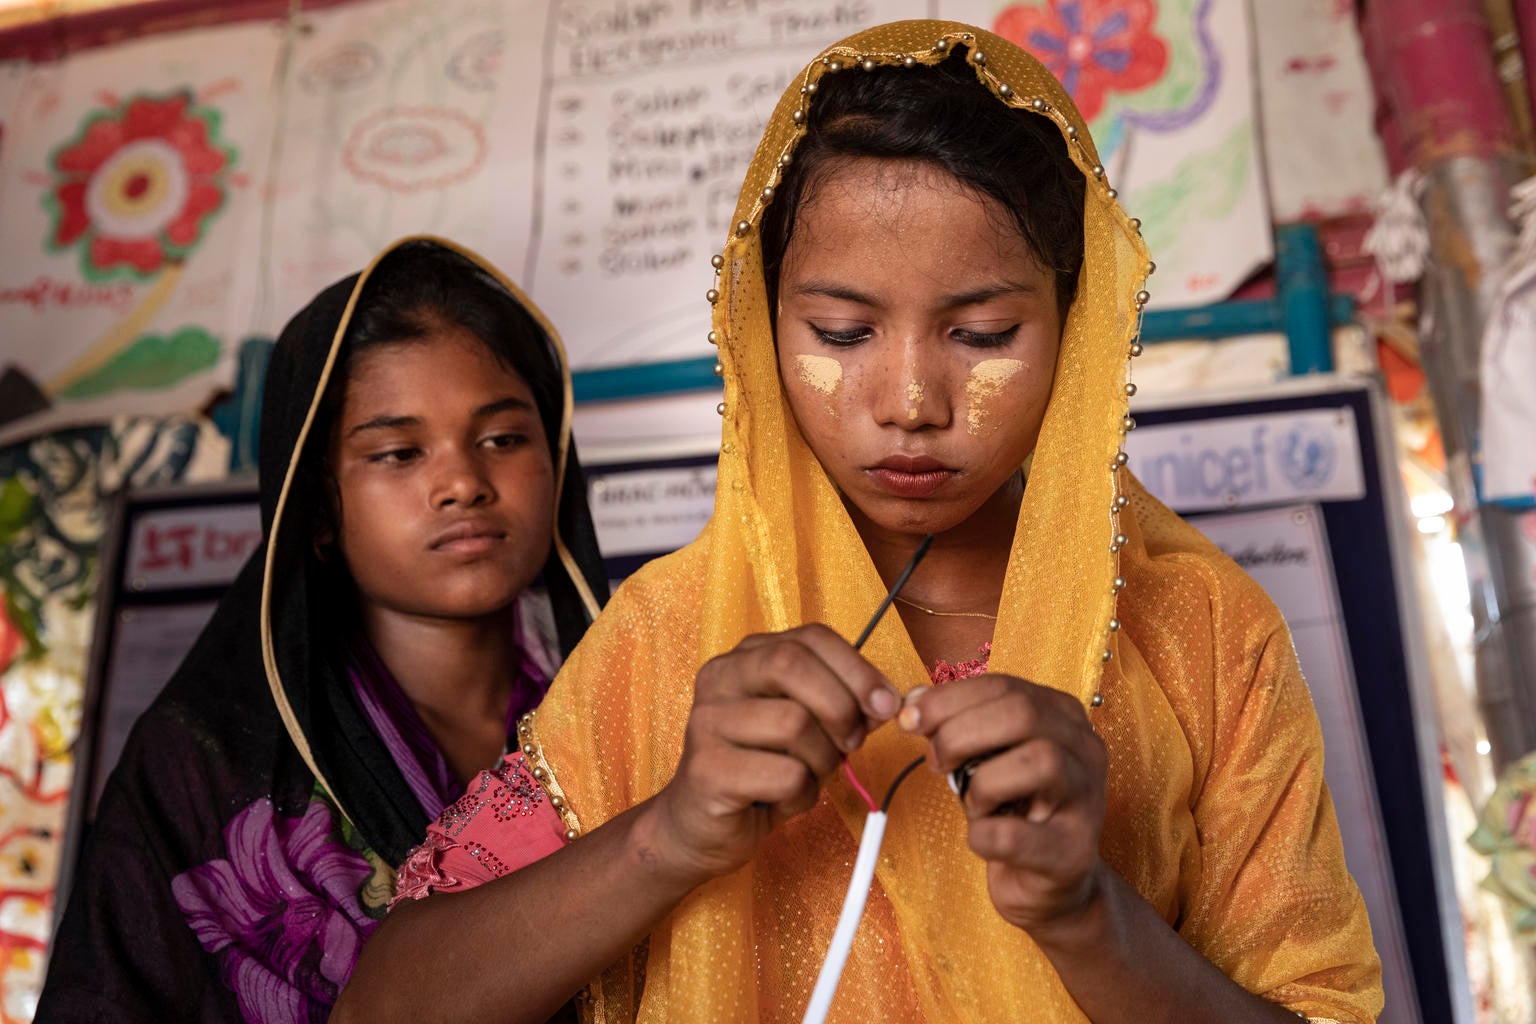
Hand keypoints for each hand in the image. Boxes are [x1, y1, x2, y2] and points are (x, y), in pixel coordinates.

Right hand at [647, 624, 901, 884]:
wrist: (701, 825)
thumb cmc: (761, 769)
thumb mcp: (808, 728)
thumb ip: (842, 705)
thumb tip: (885, 701)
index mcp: (747, 657)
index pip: (811, 637)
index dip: (858, 669)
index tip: (886, 704)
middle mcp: (721, 678)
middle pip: (793, 664)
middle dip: (840, 706)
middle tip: (852, 743)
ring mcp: (707, 721)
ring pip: (793, 722)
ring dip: (822, 759)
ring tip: (808, 776)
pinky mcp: (706, 769)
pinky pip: (783, 774)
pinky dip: (801, 794)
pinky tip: (784, 799)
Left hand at [899, 674, 1107, 931]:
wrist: (1050, 884)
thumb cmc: (1015, 811)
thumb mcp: (988, 757)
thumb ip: (957, 724)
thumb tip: (913, 699)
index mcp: (1062, 716)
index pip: (1004, 686)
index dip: (948, 699)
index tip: (909, 718)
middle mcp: (1085, 749)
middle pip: (1022, 712)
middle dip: (961, 733)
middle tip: (936, 761)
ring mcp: (1086, 800)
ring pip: (1039, 760)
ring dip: (983, 782)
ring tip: (973, 802)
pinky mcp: (1072, 853)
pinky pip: (1015, 834)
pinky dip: (983, 835)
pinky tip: (981, 837)